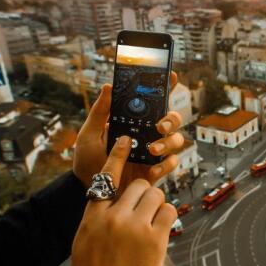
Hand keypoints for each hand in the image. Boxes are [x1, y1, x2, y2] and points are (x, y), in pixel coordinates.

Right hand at [71, 138, 177, 265]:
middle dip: (145, 195)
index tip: (126, 139)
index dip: (117, 155)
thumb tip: (110, 200)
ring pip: (157, 195)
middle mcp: (114, 218)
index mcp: (93, 217)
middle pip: (139, 185)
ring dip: (157, 206)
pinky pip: (170, 211)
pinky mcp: (156, 238)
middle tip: (143, 213)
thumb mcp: (85, 241)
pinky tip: (160, 231)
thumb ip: (97, 216)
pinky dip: (168, 218)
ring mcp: (136, 227)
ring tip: (151, 225)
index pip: (106, 177)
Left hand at [74, 72, 184, 191]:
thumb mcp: (89, 134)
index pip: (155, 100)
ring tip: (151, 150)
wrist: (91, 189)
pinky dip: (165, 165)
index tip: (171, 76)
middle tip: (159, 125)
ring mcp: (154, 151)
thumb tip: (108, 86)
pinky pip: (171, 163)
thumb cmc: (88, 159)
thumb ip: (99, 112)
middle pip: (173, 119)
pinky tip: (152, 169)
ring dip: (168, 143)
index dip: (166, 86)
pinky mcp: (155, 170)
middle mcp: (149, 133)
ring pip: (177, 140)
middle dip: (172, 119)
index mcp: (135, 120)